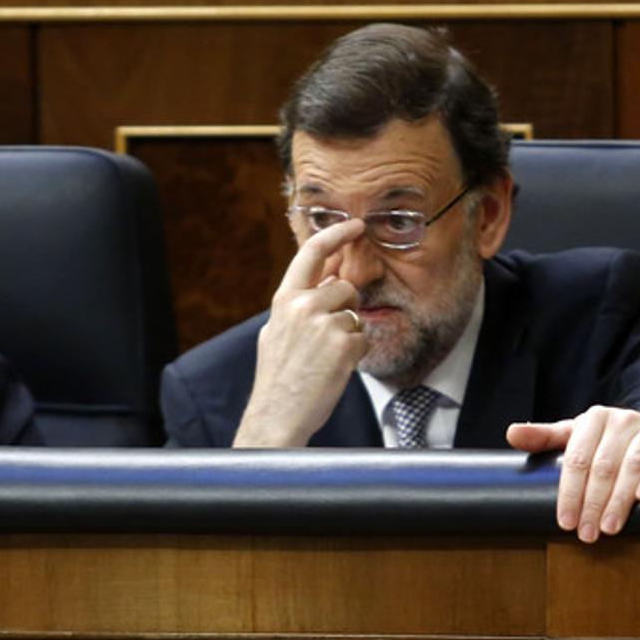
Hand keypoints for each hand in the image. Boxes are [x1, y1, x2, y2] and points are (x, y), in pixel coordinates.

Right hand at [234, 219, 369, 446]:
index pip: (312, 252)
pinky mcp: (344, 346)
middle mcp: (303, 306)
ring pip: (355, 315)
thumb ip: (298, 305)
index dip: (337, 233)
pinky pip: (363, 339)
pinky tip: (334, 369)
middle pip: (344, 287)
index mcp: (284, 300)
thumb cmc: (278, 377)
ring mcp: (324, 325)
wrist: (277, 414)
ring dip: (349, 334)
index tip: (356, 225)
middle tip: (328, 336)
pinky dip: (355, 355)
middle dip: (345, 307)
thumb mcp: (277, 332)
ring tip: (326, 357)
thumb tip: (325, 283)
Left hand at [506, 406, 639, 541]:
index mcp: (592, 420)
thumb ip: (545, 438)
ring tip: (610, 528)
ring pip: (632, 465)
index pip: (576, 459)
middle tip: (586, 534)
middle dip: (592, 503)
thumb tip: (511, 433)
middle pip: (602, 466)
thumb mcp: (577, 435)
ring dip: (620, 500)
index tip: (565, 522)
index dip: (569, 492)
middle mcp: (621, 420)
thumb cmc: (610, 440)